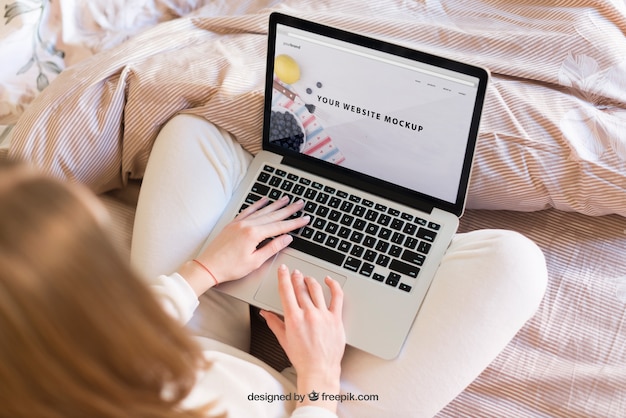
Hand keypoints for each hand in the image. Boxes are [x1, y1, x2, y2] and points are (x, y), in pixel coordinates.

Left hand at [179, 196, 308, 294]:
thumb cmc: (230, 267)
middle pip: (273, 215)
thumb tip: (286, 239)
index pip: (280, 227)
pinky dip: (257, 204)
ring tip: (286, 199)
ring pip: (262, 211)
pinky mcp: (233, 223)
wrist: (208, 266)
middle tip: (300, 204)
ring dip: (276, 205)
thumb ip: (272, 248)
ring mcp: (239, 222)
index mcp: (254, 234)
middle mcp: (247, 225)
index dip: (294, 223)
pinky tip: (264, 200)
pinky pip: (248, 210)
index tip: (305, 219)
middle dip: (288, 210)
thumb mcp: (255, 261)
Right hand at [262, 265, 344, 412]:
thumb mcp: (284, 340)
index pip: (286, 291)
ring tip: (307, 278)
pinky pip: (337, 297)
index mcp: (293, 319)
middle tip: (295, 272)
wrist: (319, 370)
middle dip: (296, 277)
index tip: (283, 269)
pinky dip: (333, 286)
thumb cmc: (302, 358)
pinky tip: (329, 281)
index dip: (283, 277)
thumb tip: (265, 313)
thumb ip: (274, 323)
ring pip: (316, 289)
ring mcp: (323, 315)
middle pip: (300, 288)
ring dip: (310, 280)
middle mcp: (308, 314)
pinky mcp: (336, 318)